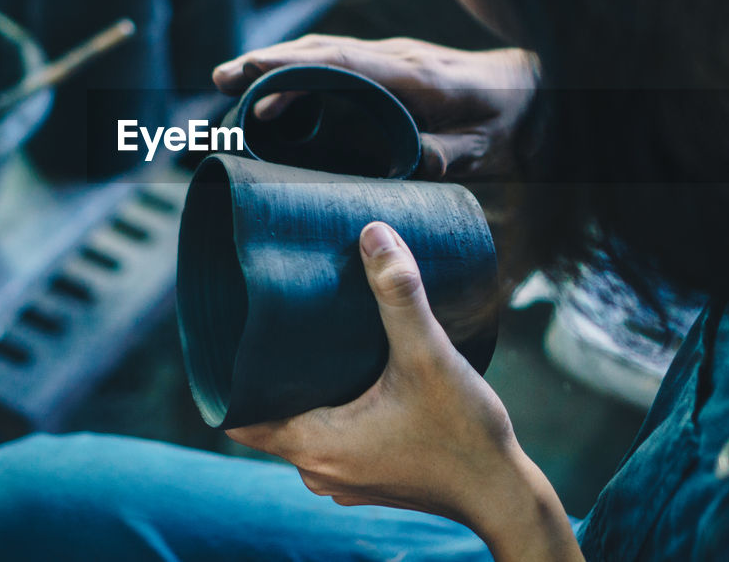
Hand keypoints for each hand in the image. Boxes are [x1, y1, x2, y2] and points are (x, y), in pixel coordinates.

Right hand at [213, 36, 537, 179]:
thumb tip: (410, 163)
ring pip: (326, 50)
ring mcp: (394, 57)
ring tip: (232, 81)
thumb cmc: (512, 122)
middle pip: (322, 50)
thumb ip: (447, 155)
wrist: (539, 92)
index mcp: (416, 77)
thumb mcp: (486, 149)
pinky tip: (278, 87)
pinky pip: (338, 59)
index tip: (249, 71)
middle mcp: (399, 57)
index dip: (293, 66)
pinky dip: (301, 67)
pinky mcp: (393, 64)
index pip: (342, 63)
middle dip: (269, 61)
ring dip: (279, 62)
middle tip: (220, 78)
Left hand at [227, 222, 581, 560]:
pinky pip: (329, 438)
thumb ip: (399, 296)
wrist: (504, 494)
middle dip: (270, 372)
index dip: (224, 380)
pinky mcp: (368, 477)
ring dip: (303, 390)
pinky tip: (352, 375)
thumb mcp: (430, 357)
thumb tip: (374, 235)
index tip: (229, 336)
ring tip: (313, 341)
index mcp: (315, 445)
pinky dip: (331, 408)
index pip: (236, 418)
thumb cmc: (465, 436)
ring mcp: (343, 478)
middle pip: (268, 415)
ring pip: (300, 426)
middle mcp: (319, 468)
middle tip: (276, 320)